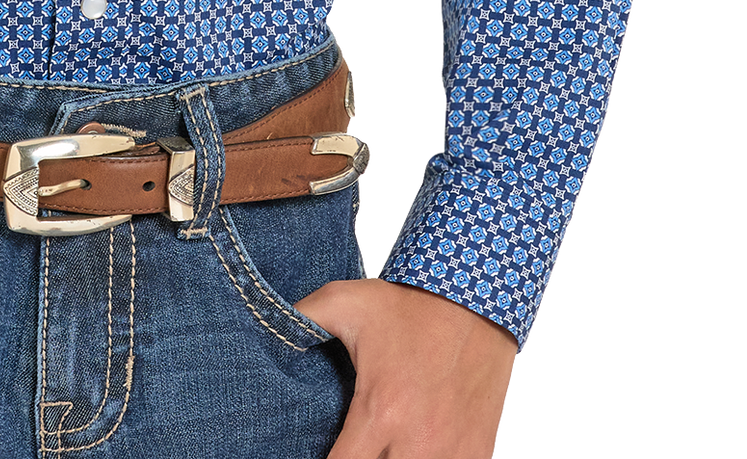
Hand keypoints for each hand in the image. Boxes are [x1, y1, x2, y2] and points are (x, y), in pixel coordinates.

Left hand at [295, 278, 516, 457]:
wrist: (476, 303)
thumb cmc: (408, 305)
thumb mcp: (347, 302)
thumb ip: (303, 317)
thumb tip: (268, 323)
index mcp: (379, 413)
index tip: (316, 452)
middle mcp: (417, 443)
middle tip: (355, 448)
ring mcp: (452, 454)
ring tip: (382, 446)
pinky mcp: (478, 455)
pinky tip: (415, 449)